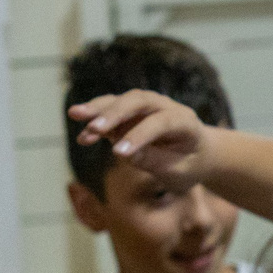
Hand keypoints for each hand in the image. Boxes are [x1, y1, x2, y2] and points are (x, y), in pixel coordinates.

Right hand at [71, 89, 212, 189]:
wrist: (197, 154)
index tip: (118, 154)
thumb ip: (153, 161)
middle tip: (93, 126)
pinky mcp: (132, 113)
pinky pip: (113, 112)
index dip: (139, 136)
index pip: (161, 122)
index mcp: (185, 121)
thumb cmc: (190, 165)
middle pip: (138, 101)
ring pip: (121, 101)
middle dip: (114, 112)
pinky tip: (83, 135)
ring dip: (98, 109)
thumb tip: (122, 152)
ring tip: (74, 115)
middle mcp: (166, 106)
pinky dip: (97, 120)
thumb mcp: (177, 171)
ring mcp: (148, 107)